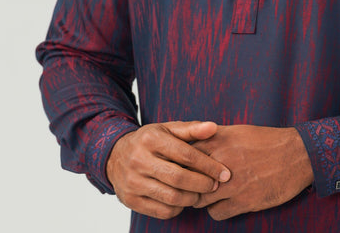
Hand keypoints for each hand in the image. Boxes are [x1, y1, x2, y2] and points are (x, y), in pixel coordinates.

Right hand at [106, 120, 231, 219]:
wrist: (115, 155)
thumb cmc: (150, 141)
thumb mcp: (168, 129)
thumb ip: (192, 129)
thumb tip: (213, 127)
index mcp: (151, 139)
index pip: (186, 155)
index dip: (208, 165)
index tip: (224, 172)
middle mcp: (139, 160)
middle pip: (179, 178)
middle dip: (202, 184)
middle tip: (215, 185)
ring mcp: (133, 182)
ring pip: (171, 197)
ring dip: (192, 198)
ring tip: (201, 193)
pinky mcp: (130, 200)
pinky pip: (161, 210)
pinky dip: (178, 208)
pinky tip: (184, 199)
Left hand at [191, 125, 313, 219]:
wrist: (297, 154)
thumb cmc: (267, 140)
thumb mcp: (238, 131)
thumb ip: (214, 137)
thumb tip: (194, 143)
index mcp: (219, 140)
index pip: (185, 155)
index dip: (182, 163)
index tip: (183, 168)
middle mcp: (222, 161)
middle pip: (188, 178)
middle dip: (188, 183)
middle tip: (190, 185)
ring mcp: (232, 183)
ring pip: (199, 198)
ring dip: (201, 198)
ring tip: (207, 195)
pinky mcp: (243, 201)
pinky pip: (216, 213)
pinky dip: (216, 210)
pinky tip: (223, 203)